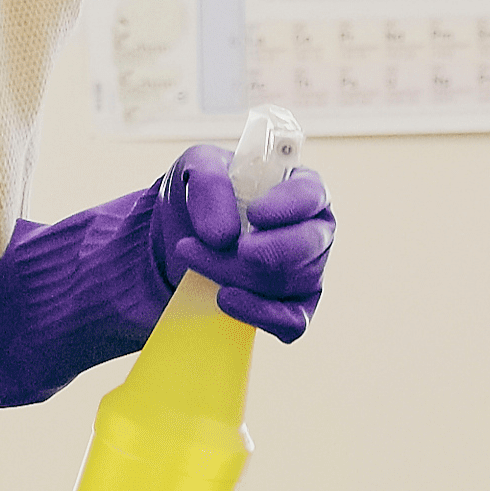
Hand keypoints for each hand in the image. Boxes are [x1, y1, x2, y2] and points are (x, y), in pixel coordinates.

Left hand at [152, 147, 336, 341]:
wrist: (177, 238)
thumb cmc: (202, 196)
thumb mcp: (196, 168)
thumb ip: (210, 183)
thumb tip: (222, 235)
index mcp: (299, 189)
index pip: (311, 194)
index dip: (288, 206)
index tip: (256, 214)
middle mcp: (312, 231)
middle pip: (309, 244)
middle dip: (270, 249)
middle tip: (232, 247)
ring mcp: (305, 273)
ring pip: (287, 280)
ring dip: (237, 273)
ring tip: (193, 256)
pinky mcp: (291, 310)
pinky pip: (290, 322)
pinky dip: (257, 313)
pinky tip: (224, 299)